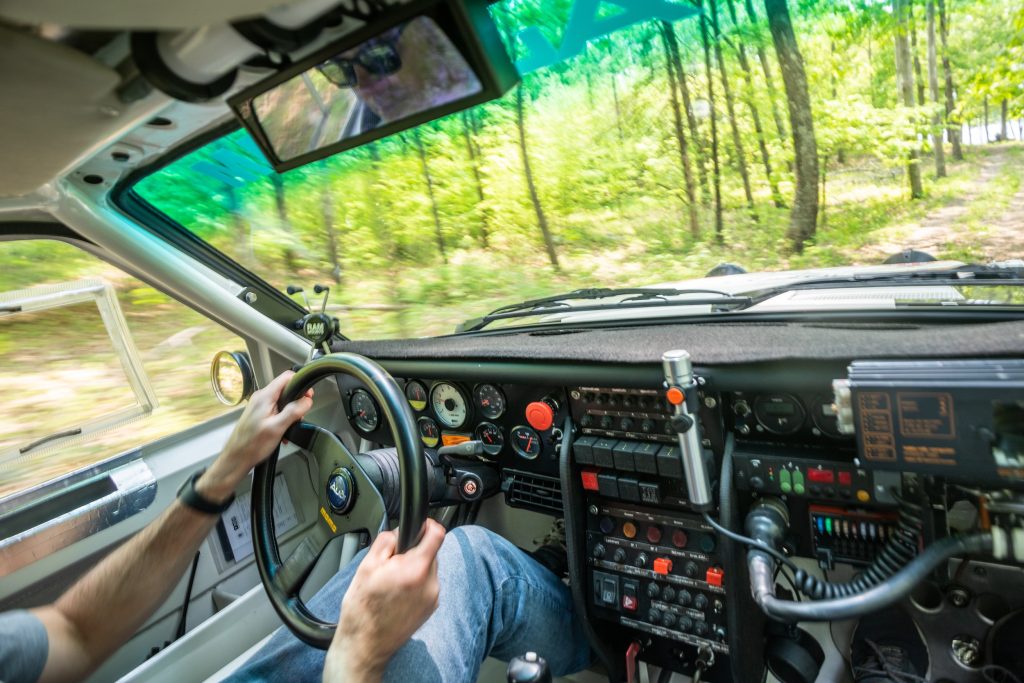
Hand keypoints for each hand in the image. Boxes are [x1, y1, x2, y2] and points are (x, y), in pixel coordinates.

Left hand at [197, 370, 313, 502]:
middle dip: (296, 402)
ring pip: (282, 402)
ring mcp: (259, 406)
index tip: (308, 396)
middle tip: (300, 417)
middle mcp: (261, 398)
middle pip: (286, 390)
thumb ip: (293, 411)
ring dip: (290, 414)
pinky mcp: (258, 414)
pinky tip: (283, 433)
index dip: (301, 384)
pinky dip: (282, 420)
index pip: (287, 377)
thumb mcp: (277, 427)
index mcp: (264, 397)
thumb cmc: (252, 445)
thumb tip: (307, 400)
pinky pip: (275, 411)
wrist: (236, 458)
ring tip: (290, 428)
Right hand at [323, 519, 445, 682]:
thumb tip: (399, 532)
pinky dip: (415, 583)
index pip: (437, 534)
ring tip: (391, 582)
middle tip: (391, 563)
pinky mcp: (431, 608)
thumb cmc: (362, 610)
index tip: (417, 526)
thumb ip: (387, 541)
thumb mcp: (367, 566)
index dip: (426, 525)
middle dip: (413, 551)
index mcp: (416, 569)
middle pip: (431, 552)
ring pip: (428, 568)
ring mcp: (433, 598)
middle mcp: (430, 583)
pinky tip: (396, 594)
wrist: (365, 645)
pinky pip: (427, 584)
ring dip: (414, 568)